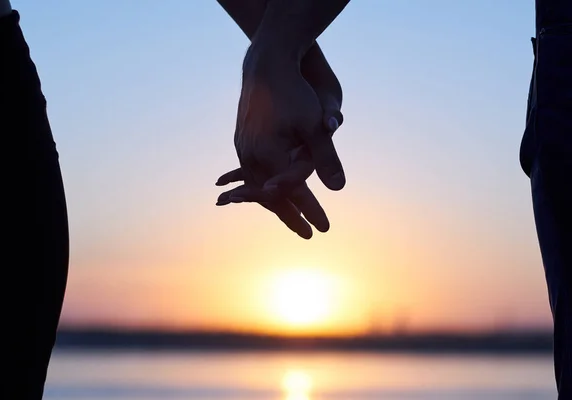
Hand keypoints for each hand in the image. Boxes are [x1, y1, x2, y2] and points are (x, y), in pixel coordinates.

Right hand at [215, 47, 344, 238]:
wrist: (266, 66)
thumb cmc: (294, 93)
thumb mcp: (314, 125)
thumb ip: (325, 157)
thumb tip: (339, 188)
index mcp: (267, 154)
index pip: (293, 191)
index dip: (310, 211)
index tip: (324, 229)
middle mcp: (251, 156)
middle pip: (271, 196)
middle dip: (291, 216)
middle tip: (308, 235)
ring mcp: (243, 150)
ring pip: (259, 187)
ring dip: (276, 204)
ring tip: (293, 218)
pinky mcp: (242, 143)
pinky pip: (253, 174)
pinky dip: (265, 187)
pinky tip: (273, 193)